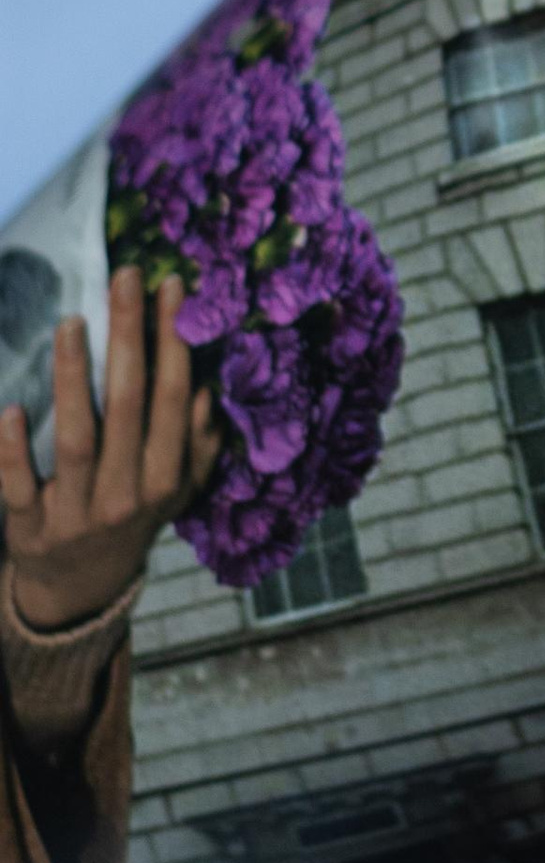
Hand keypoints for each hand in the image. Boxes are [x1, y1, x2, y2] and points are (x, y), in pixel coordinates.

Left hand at [0, 268, 218, 633]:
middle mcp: (128, 493)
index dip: (174, 340)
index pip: (172, 396)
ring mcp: (78, 512)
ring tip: (71, 321)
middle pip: (129, 404)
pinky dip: (13, 451)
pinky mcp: (30, 528)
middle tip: (124, 277)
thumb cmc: (134, 514)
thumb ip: (200, 442)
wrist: (82, 584)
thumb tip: (207, 390)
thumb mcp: (180, 486)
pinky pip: (19, 486)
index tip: (171, 287)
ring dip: (74, 377)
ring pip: (78, 438)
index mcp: (168, 477)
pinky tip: (10, 408)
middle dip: (129, 336)